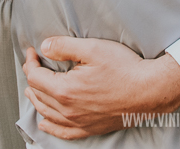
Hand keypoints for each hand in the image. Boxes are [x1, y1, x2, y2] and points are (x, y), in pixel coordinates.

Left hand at [22, 37, 179, 139]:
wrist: (149, 90)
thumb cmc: (125, 69)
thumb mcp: (94, 48)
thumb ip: (65, 47)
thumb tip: (44, 47)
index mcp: (66, 89)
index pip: (35, 77)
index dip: (31, 62)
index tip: (33, 52)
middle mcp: (68, 110)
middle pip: (38, 95)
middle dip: (32, 78)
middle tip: (34, 65)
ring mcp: (79, 122)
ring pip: (47, 114)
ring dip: (37, 100)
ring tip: (33, 89)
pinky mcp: (90, 128)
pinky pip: (63, 132)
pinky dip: (50, 127)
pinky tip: (45, 122)